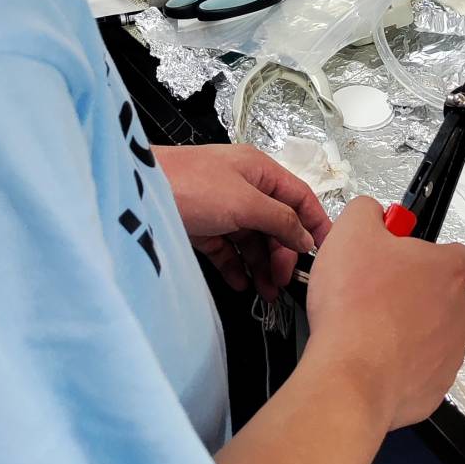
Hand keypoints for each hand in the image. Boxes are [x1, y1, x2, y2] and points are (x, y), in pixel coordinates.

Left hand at [155, 145, 331, 301]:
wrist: (138, 194)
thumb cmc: (189, 184)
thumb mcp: (244, 201)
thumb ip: (280, 220)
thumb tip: (304, 237)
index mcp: (259, 171)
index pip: (299, 197)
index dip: (316, 224)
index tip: (326, 252)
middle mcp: (243, 188)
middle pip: (276, 224)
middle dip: (283, 254)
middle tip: (284, 280)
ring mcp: (222, 209)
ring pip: (252, 241)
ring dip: (262, 267)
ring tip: (267, 292)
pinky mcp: (203, 228)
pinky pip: (228, 251)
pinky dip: (237, 268)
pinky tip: (242, 284)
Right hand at [305, 198, 464, 433]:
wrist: (351, 377)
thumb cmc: (354, 309)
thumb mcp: (349, 232)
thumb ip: (367, 211)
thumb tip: (372, 212)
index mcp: (450, 269)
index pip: (455, 251)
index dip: (422, 251)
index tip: (396, 256)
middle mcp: (461, 310)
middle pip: (442, 292)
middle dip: (412, 292)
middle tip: (374, 292)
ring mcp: (453, 351)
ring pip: (433, 330)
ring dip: (407, 327)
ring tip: (368, 327)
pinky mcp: (437, 384)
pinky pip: (421, 366)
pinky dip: (400, 361)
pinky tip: (372, 356)